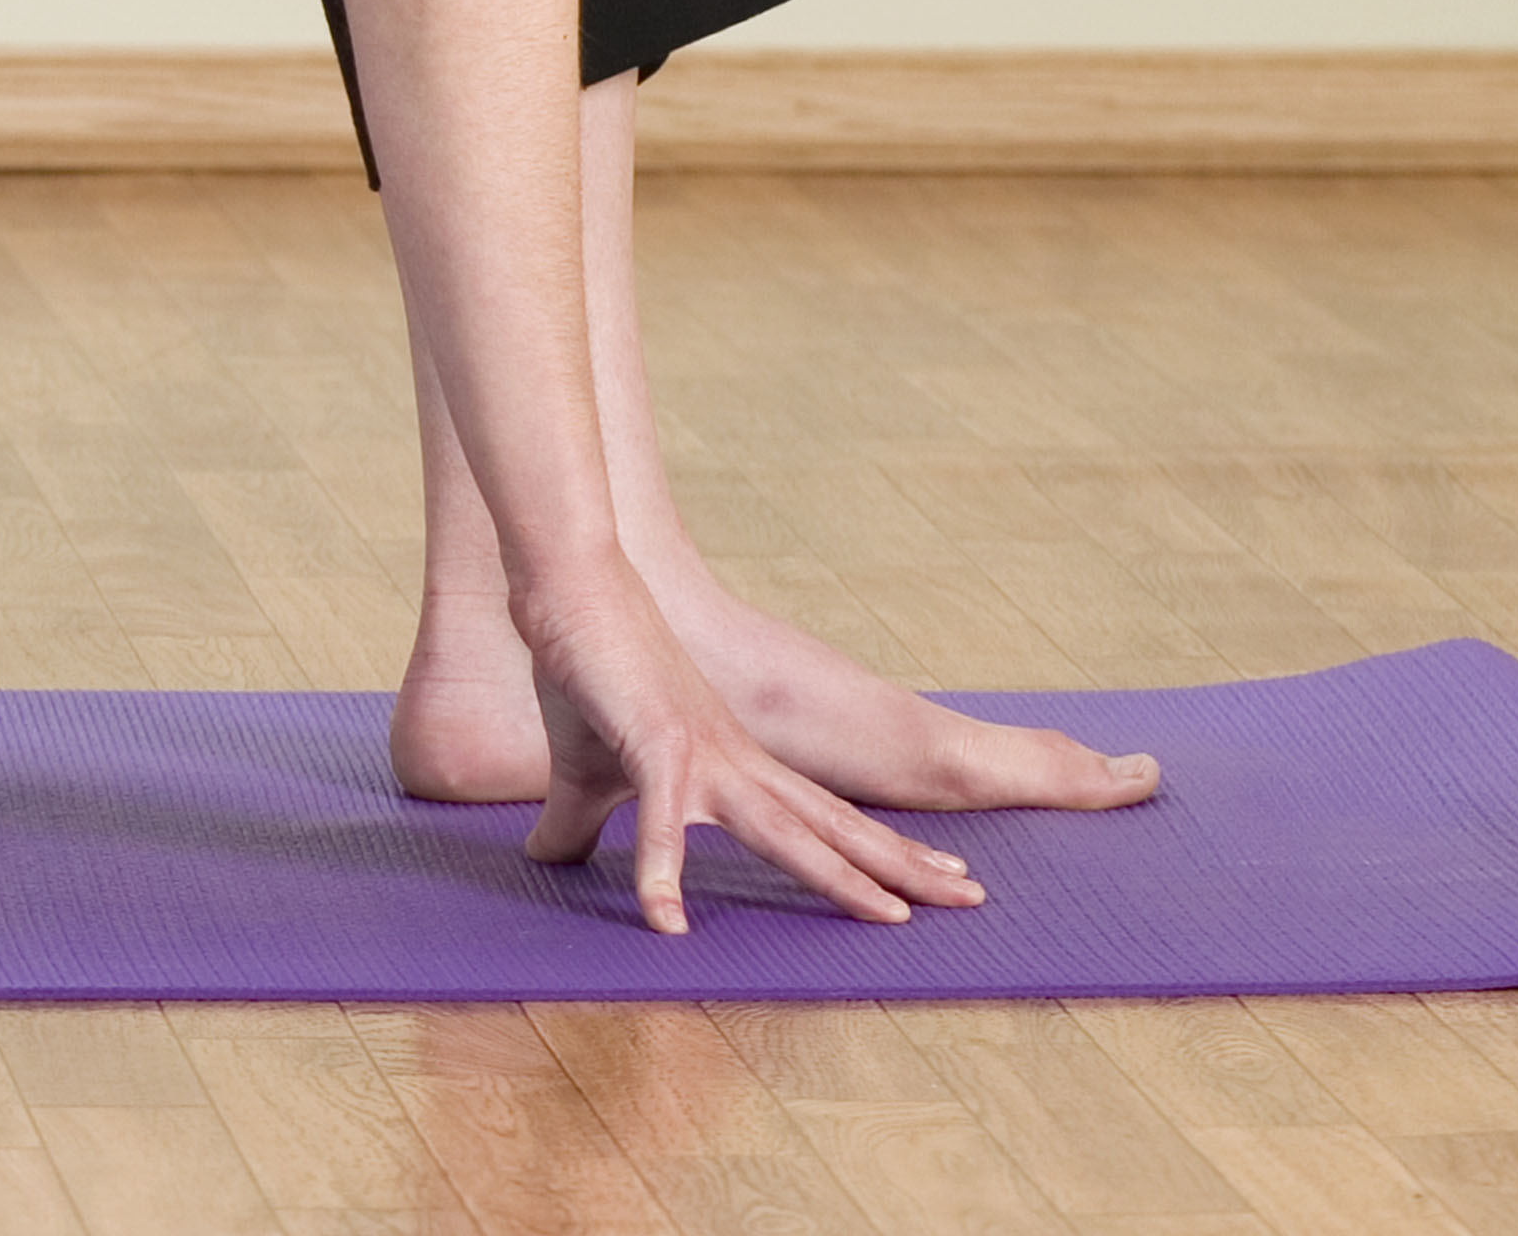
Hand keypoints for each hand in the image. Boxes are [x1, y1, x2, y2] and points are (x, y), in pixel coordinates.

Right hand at [516, 562, 989, 933]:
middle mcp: (737, 762)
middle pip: (834, 826)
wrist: (570, 593)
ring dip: (840, 876)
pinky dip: (663, 876)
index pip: (826, 815)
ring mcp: (702, 756)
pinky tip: (667, 925)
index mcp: (735, 764)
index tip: (942, 875)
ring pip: (786, 831)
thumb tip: (543, 859)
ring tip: (891, 919)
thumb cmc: (584, 675)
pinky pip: (661, 826)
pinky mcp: (653, 749)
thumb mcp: (584, 773)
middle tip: (973, 899)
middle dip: (904, 865)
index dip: (884, 848)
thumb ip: (577, 824)